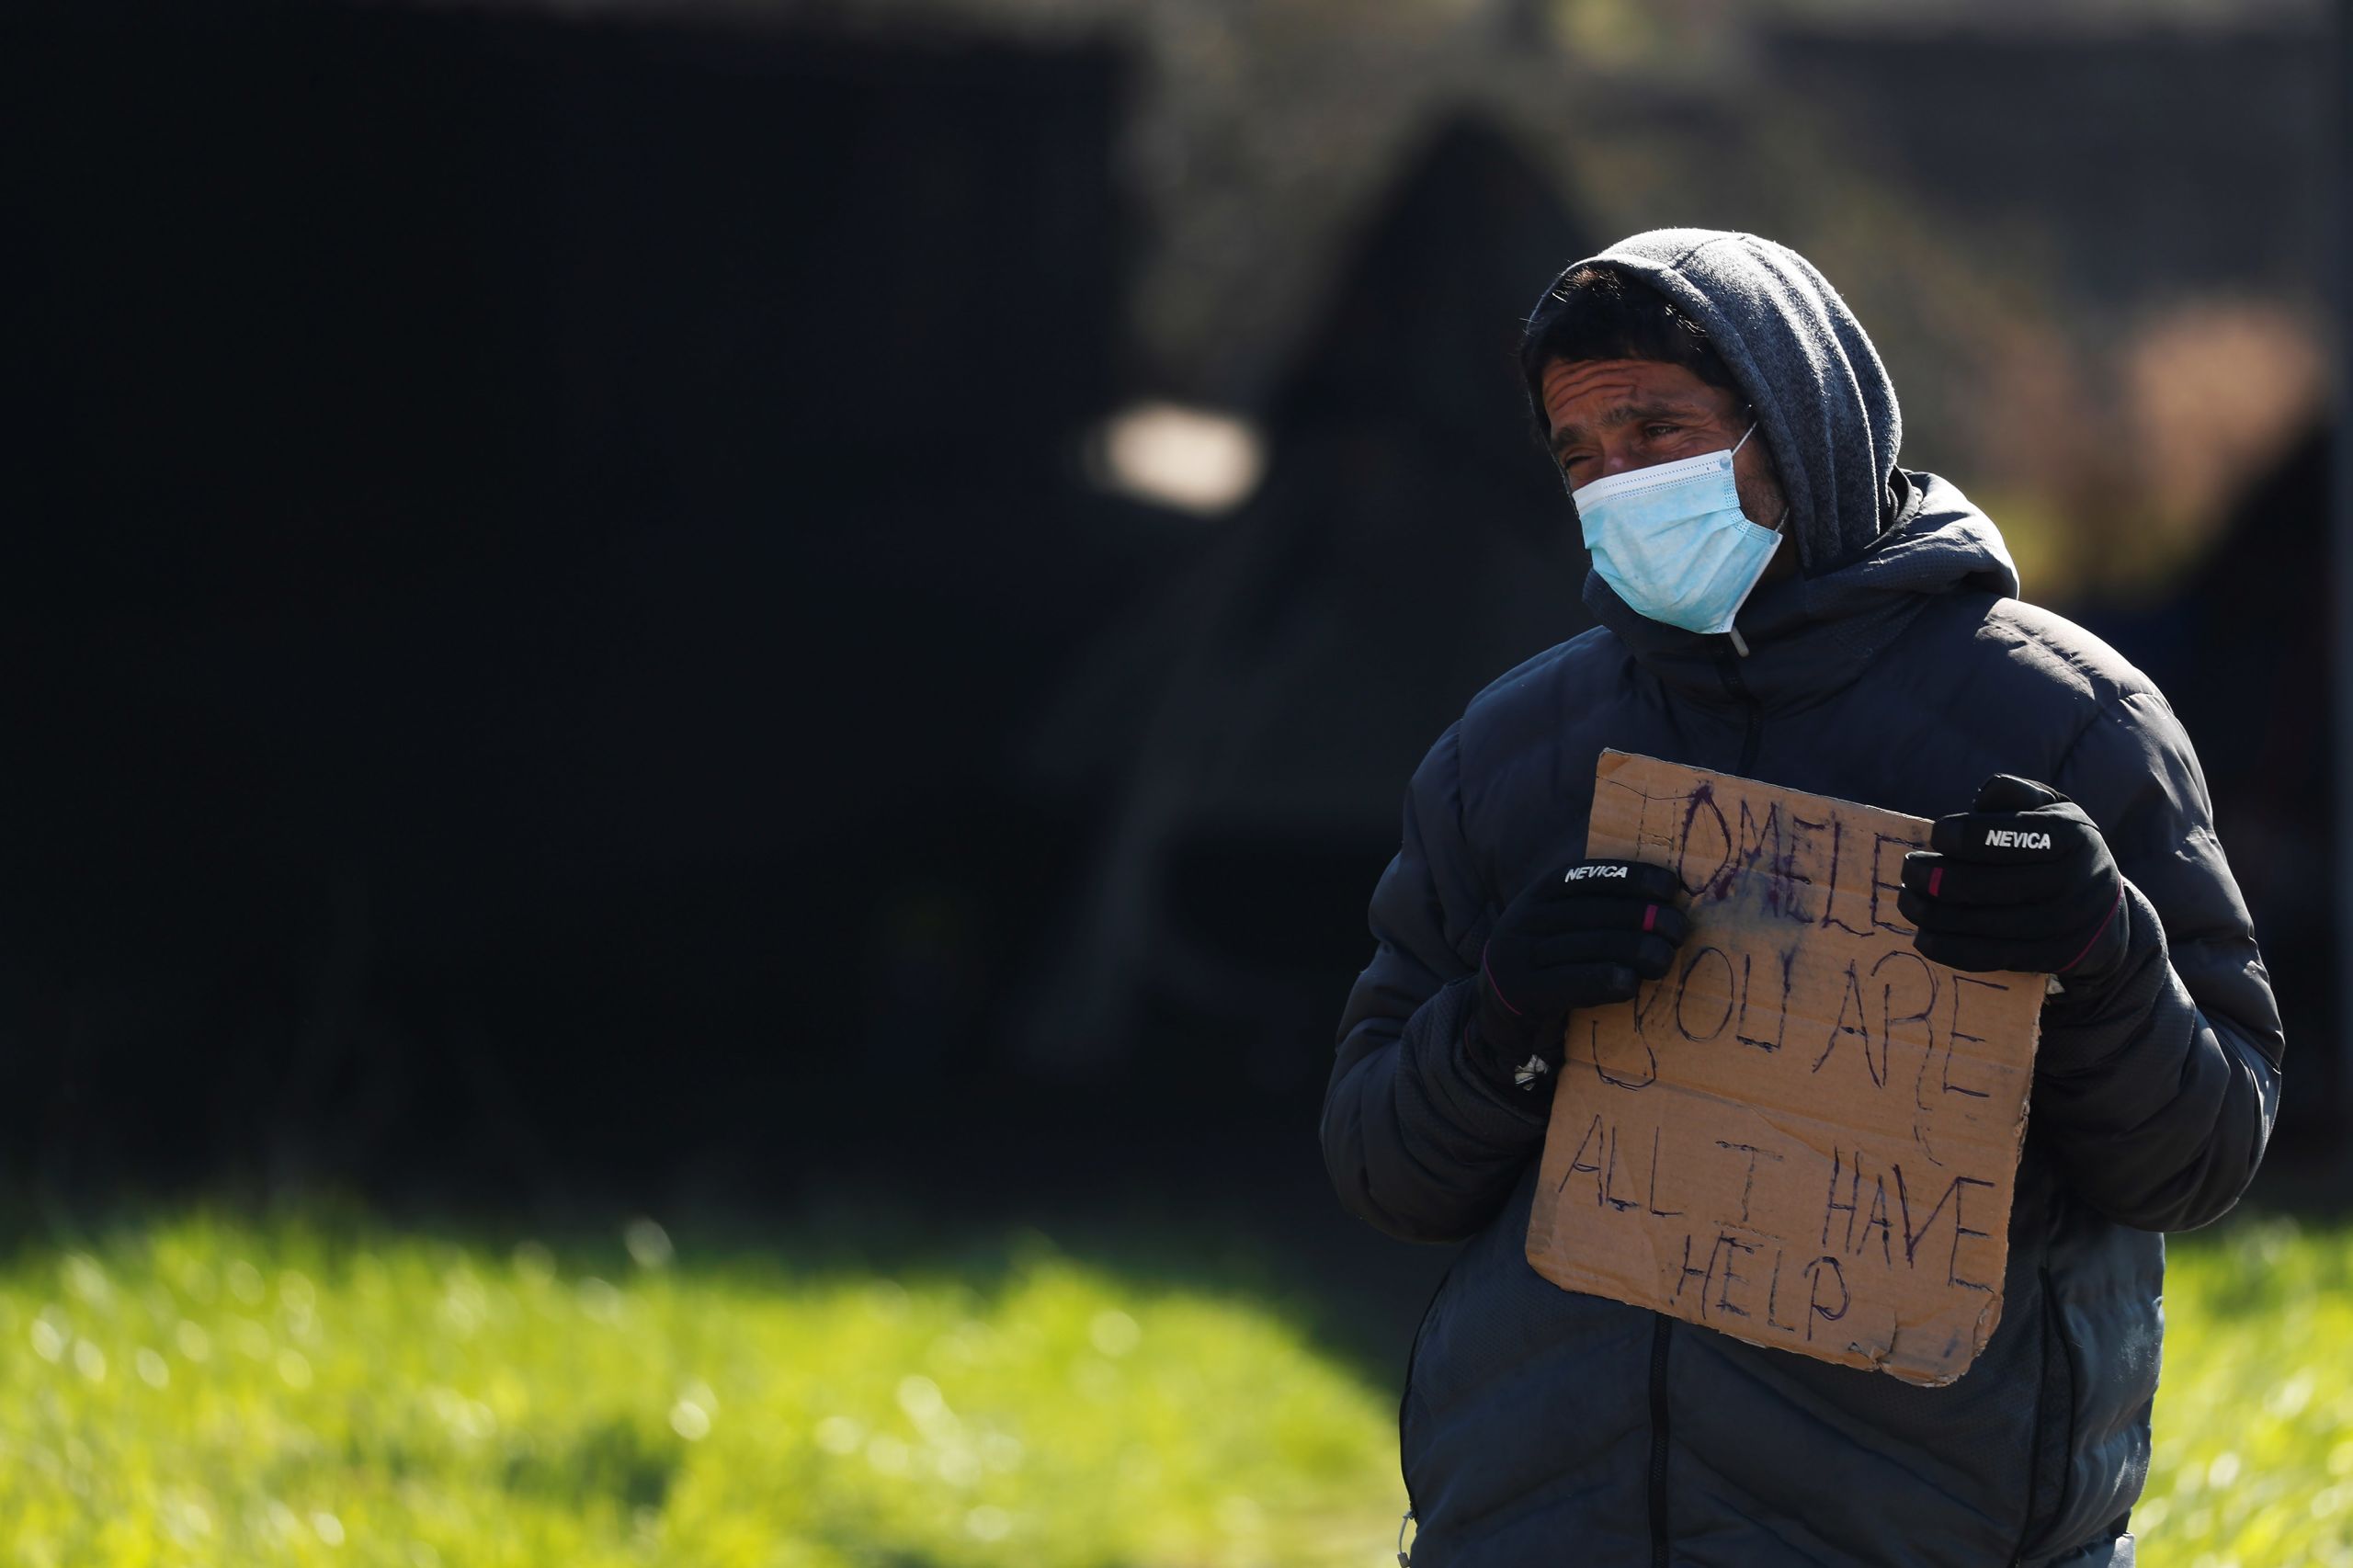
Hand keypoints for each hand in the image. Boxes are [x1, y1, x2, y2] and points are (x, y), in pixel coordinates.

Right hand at [1475, 859, 1689, 1091]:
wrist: (1496, 1009)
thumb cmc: (1547, 962)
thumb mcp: (1558, 925)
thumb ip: (1595, 910)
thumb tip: (1663, 903)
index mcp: (1538, 894)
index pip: (1588, 876)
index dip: (1631, 877)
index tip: (1669, 887)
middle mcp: (1525, 918)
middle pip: (1595, 912)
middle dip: (1645, 918)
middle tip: (1677, 932)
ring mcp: (1519, 953)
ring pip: (1589, 946)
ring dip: (1636, 950)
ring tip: (1664, 958)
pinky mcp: (1523, 990)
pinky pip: (1572, 982)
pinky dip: (1606, 980)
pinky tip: (1631, 983)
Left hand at [1899, 775, 2129, 999]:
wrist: (2105, 914)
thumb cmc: (2061, 849)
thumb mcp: (2050, 809)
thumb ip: (2013, 794)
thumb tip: (1978, 802)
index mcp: (2070, 836)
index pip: (2005, 836)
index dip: (1960, 835)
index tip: (1936, 834)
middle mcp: (2070, 882)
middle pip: (1982, 884)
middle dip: (1932, 876)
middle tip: (1910, 869)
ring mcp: (2059, 925)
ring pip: (1978, 922)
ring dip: (1930, 912)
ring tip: (1908, 899)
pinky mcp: (2045, 957)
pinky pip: (1987, 956)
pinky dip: (1947, 947)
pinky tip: (1922, 935)